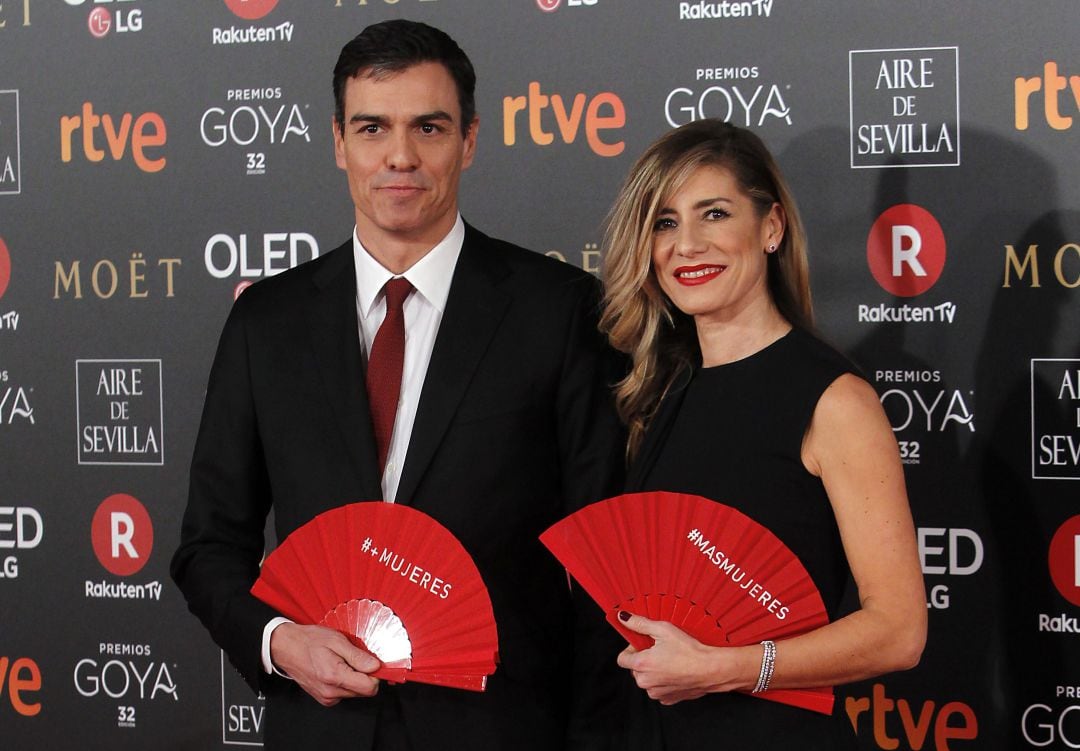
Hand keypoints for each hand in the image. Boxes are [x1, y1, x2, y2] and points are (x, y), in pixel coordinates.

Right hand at [269, 623, 380, 705]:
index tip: (375, 663)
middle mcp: (331, 692)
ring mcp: (327, 697)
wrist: (286, 648)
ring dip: (356, 678)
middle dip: (366, 675)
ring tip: (344, 661)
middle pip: (364, 691)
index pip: (369, 687)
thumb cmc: (309, 641)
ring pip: (355, 692)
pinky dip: (347, 681)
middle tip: (357, 657)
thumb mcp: (336, 640)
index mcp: (334, 676)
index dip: (377, 675)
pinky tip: (337, 668)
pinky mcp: (325, 699)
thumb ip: (357, 656)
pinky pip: (345, 693)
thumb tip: (376, 666)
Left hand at [615, 612, 729, 705]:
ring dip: (653, 671)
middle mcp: (646, 682)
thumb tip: (623, 617)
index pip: (622, 659)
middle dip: (643, 659)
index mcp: (641, 664)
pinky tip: (676, 672)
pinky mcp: (668, 699)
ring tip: (670, 661)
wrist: (711, 670)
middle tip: (660, 650)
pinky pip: (659, 689)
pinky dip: (664, 681)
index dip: (631, 649)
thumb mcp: (663, 629)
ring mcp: (656, 693)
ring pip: (647, 680)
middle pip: (634, 669)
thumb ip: (640, 623)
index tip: (643, 644)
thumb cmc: (689, 650)